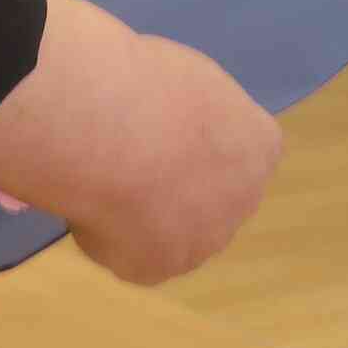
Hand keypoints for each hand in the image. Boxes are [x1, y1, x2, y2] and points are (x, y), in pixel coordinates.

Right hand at [0, 0, 281, 287]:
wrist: (107, 129)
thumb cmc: (149, 83)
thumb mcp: (188, 78)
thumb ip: (195, 113)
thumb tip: (171, 129)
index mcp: (259, 146)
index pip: (239, 153)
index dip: (197, 143)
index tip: (163, 128)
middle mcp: (243, 201)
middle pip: (212, 199)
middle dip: (179, 188)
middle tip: (131, 157)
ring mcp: (201, 243)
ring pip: (173, 233)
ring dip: (145, 216)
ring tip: (101, 177)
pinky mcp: (154, 269)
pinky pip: (128, 252)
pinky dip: (105, 233)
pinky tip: (88, 201)